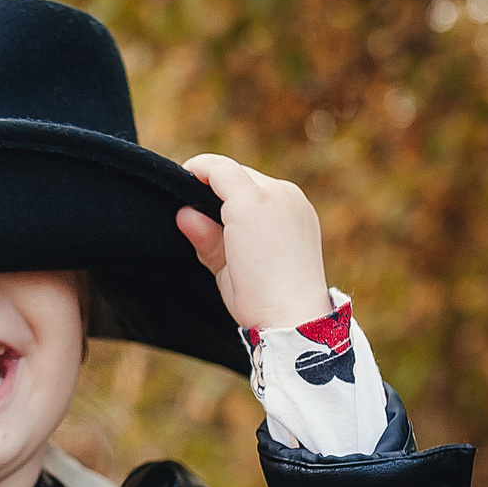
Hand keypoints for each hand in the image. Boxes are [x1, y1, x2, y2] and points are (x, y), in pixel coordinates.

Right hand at [173, 154, 332, 330]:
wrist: (294, 318)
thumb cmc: (253, 295)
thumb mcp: (218, 264)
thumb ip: (202, 232)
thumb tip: (185, 214)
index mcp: (253, 202)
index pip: (219, 169)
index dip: (196, 170)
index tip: (181, 180)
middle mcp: (278, 194)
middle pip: (239, 173)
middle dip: (218, 184)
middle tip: (199, 207)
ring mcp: (295, 202)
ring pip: (258, 182)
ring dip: (240, 193)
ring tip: (226, 221)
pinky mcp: (306, 213)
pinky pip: (276, 195)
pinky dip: (260, 202)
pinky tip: (252, 229)